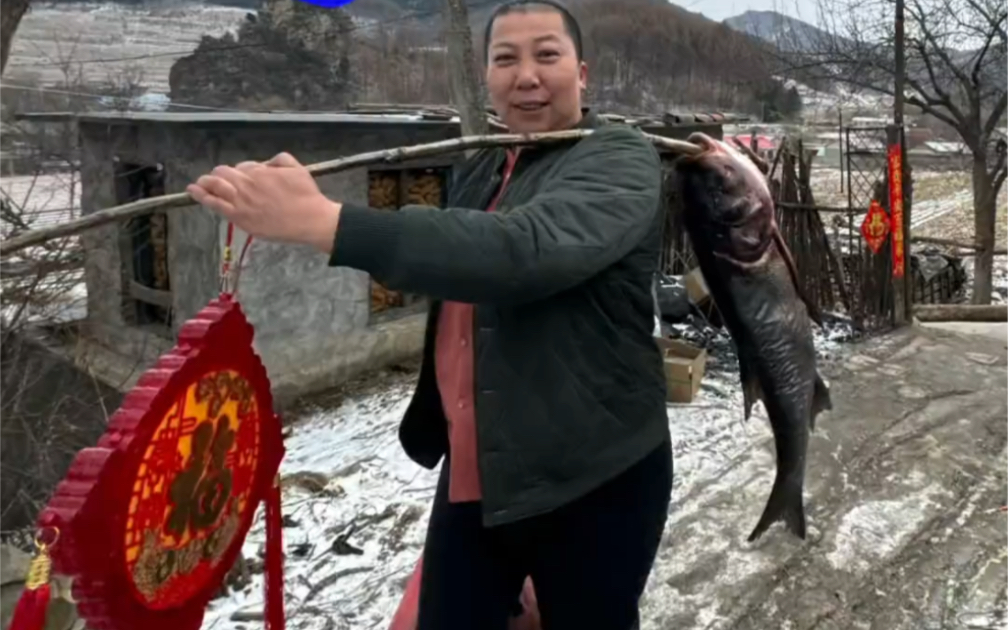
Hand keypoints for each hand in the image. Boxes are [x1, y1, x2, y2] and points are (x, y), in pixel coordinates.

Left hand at [186, 152, 340, 253]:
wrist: (310, 221)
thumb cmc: (306, 196)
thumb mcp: (297, 168)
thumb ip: (279, 160)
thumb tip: (266, 163)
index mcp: (260, 172)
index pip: (242, 167)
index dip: (242, 170)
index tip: (244, 176)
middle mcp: (246, 185)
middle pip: (223, 174)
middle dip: (218, 174)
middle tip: (216, 178)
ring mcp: (241, 203)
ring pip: (215, 187)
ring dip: (205, 183)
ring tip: (198, 184)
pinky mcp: (240, 218)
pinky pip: (215, 205)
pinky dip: (202, 196)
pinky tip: (193, 192)